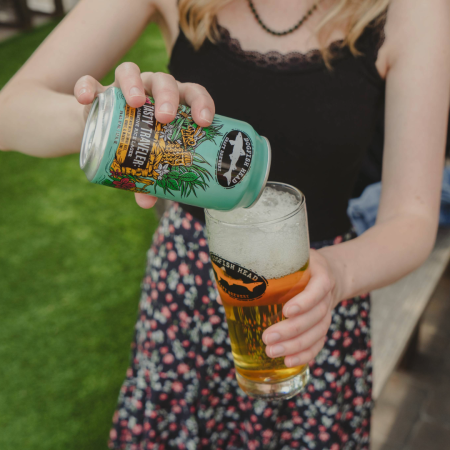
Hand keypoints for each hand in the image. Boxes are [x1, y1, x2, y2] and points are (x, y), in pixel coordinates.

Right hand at [74, 62, 214, 207]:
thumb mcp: (148, 162)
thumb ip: (150, 180)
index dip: (202, 104)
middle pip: (164, 81)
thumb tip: (147, 203)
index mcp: (174, 103)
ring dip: (134, 83)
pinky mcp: (99, 92)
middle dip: (168, 96)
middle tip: (166, 117)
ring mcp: (125, 88)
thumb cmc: (139, 147)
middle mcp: (152, 90)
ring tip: (135, 101)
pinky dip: (87, 87)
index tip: (204, 122)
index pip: (193, 94)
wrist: (107, 133)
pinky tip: (85, 98)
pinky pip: (91, 83)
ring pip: (130, 71)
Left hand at [261, 249, 338, 367]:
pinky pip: (318, 343)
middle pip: (316, 315)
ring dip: (295, 345)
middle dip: (291, 329)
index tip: (286, 310)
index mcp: (318, 273)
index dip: (305, 301)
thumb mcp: (285, 260)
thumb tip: (222, 290)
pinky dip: (304, 354)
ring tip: (272, 352)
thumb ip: (260, 270)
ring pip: (317, 332)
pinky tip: (288, 362)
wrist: (326, 273)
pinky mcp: (322, 326)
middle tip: (267, 337)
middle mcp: (326, 295)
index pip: (319, 287)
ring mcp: (327, 312)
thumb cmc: (296, 266)